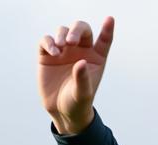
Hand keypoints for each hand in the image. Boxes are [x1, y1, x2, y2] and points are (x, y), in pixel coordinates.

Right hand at [37, 16, 114, 134]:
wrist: (61, 112)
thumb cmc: (77, 103)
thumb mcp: (83, 94)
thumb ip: (83, 78)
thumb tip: (80, 61)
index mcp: (96, 58)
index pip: (104, 40)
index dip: (107, 29)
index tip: (110, 19)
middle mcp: (80, 51)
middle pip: (81, 29)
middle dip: (76, 30)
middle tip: (71, 41)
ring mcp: (64, 51)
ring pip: (63, 31)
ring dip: (61, 35)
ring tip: (60, 47)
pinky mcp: (47, 55)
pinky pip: (46, 40)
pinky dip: (48, 42)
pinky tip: (53, 52)